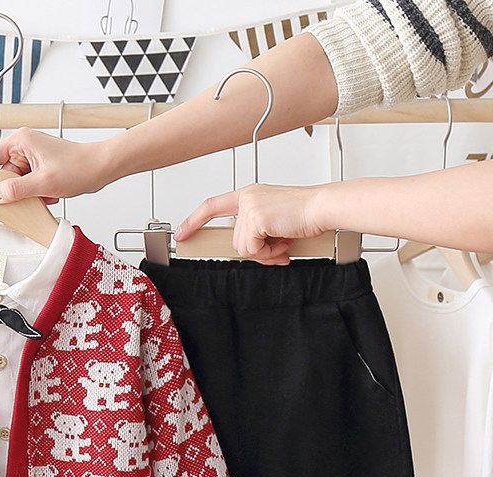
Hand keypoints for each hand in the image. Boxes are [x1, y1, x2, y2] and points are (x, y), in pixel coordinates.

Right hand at [0, 128, 111, 204]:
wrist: (101, 168)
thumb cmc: (79, 166)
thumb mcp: (43, 183)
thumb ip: (15, 190)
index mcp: (21, 141)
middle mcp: (24, 147)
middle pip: (2, 172)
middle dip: (10, 189)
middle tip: (14, 201)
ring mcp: (33, 158)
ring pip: (16, 181)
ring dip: (26, 193)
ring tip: (42, 195)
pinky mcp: (40, 168)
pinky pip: (28, 184)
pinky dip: (36, 194)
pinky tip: (49, 195)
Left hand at [174, 183, 327, 265]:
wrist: (324, 207)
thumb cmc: (306, 214)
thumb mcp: (275, 219)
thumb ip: (257, 230)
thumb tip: (250, 251)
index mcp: (249, 194)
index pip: (212, 205)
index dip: (194, 220)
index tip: (181, 232)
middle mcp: (247, 197)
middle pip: (234, 239)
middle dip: (256, 250)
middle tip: (277, 247)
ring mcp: (249, 207)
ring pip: (242, 247)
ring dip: (265, 253)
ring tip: (283, 243)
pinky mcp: (255, 219)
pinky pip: (251, 249)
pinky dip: (268, 253)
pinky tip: (284, 243)